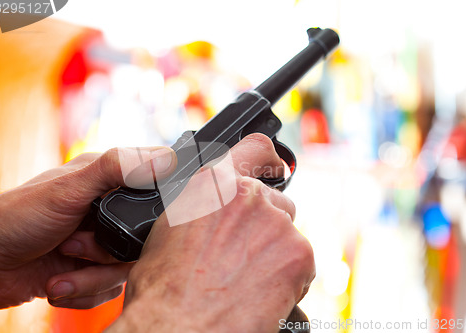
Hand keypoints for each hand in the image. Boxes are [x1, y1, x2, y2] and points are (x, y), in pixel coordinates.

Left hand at [0, 146, 176, 308]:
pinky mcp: (90, 271)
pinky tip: (56, 283)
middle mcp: (108, 213)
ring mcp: (100, 244)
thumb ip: (117, 168)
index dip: (148, 216)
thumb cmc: (16, 218)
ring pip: (125, 271)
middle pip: (141, 242)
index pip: (153, 195)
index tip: (122, 227)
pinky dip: (82, 292)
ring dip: (89, 277)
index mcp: (109, 182)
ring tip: (59, 268)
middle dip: (104, 254)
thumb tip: (166, 158)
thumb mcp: (68, 188)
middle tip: (73, 246)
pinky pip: (108, 291)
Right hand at [108, 134, 314, 332]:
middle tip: (244, 253)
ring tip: (247, 278)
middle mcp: (249, 195)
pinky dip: (290, 276)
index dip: (267, 158)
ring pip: (287, 231)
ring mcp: (276, 223)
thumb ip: (201, 206)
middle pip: (274, 201)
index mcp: (214, 183)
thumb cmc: (164, 288)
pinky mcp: (299, 254)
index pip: (254, 147)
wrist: (178, 328)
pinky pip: (301, 260)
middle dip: (264, 223)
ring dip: (275, 250)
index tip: (274, 166)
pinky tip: (263, 292)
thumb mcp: (169, 228)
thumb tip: (211, 210)